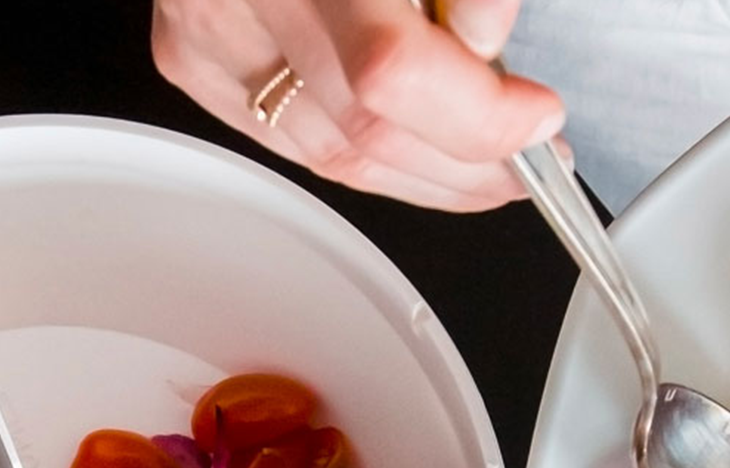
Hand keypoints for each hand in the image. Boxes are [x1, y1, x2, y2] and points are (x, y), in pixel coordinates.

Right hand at [151, 0, 564, 211]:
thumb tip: (486, 38)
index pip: (391, 69)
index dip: (478, 113)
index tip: (535, 113)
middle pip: (365, 125)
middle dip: (466, 157)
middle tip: (529, 152)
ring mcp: (210, 31)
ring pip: (330, 152)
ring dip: (423, 174)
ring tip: (485, 162)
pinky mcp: (193, 57)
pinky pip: (289, 141)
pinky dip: (363, 158)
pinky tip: (415, 152)